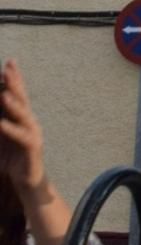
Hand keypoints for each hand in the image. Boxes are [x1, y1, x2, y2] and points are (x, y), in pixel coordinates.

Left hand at [0, 60, 48, 202]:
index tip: (10, 62)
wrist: (28, 182)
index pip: (19, 94)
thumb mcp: (0, 136)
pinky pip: (22, 138)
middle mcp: (30, 123)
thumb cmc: (12, 159)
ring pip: (23, 116)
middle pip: (22, 100)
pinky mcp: (32, 150)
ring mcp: (33, 135)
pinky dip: (11, 130)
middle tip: (8, 68)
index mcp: (22, 118)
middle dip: (15, 84)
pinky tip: (1, 123)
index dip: (15, 78)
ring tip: (4, 94)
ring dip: (14, 105)